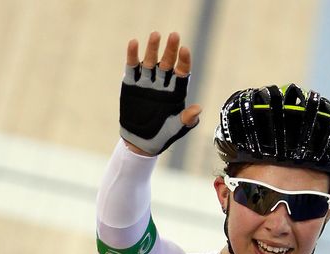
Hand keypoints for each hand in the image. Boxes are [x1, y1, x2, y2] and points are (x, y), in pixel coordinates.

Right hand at [120, 31, 202, 155]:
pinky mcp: (131, 84)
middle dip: (171, 49)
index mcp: (176, 91)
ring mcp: (146, 82)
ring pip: (150, 61)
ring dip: (153, 48)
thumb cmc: (163, 135)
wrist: (141, 142)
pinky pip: (132, 67)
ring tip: (156, 35)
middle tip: (174, 35)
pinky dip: (132, 56)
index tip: (185, 50)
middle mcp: (162, 83)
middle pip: (167, 62)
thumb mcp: (176, 128)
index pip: (182, 72)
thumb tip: (198, 109)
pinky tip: (134, 43)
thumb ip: (187, 119)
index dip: (184, 61)